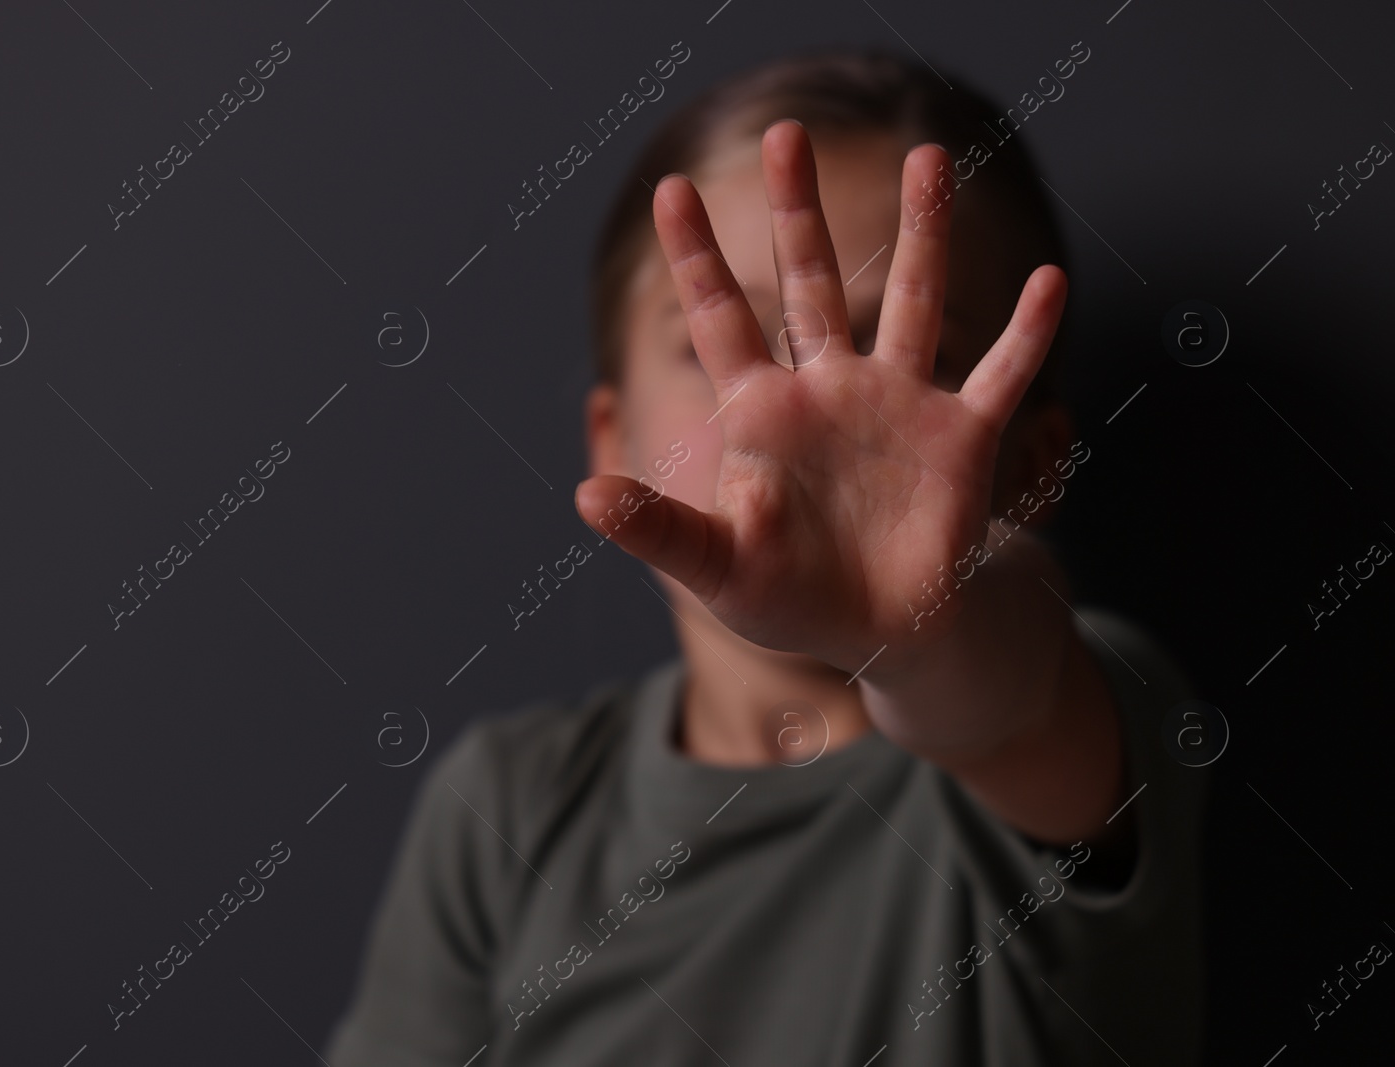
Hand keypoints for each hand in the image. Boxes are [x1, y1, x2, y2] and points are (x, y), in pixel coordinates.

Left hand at [573, 121, 1068, 677]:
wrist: (880, 633)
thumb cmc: (789, 600)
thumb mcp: (716, 567)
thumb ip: (657, 530)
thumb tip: (584, 497)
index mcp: (766, 414)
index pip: (722, 320)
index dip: (697, 257)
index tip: (672, 189)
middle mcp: (830, 391)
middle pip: (812, 282)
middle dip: (799, 212)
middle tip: (785, 135)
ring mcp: (899, 406)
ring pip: (915, 302)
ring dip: (925, 234)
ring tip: (931, 157)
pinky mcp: (960, 439)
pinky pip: (1003, 375)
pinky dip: (1028, 333)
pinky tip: (1052, 279)